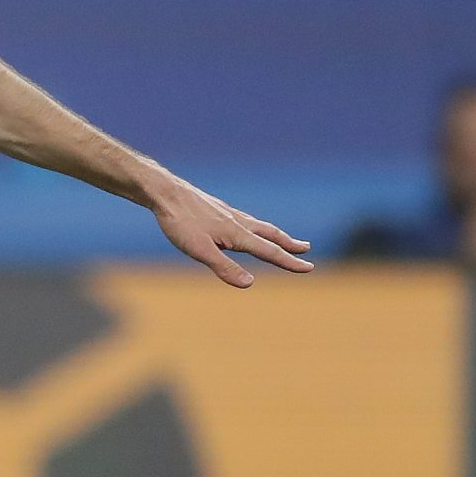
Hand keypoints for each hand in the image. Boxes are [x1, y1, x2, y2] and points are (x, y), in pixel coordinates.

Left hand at [150, 181, 313, 288]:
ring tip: (284, 238)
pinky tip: (247, 226)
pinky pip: (244, 219)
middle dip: (289, 244)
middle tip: (307, 250)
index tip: (309, 268)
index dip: (290, 262)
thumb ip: (225, 267)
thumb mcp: (200, 251)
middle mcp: (238, 222)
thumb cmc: (180, 223)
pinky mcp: (217, 209)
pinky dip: (255, 225)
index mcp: (237, 234)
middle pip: (270, 235)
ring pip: (258, 225)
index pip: (270, 252)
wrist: (165, 193)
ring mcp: (228, 213)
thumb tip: (251, 283)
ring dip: (275, 234)